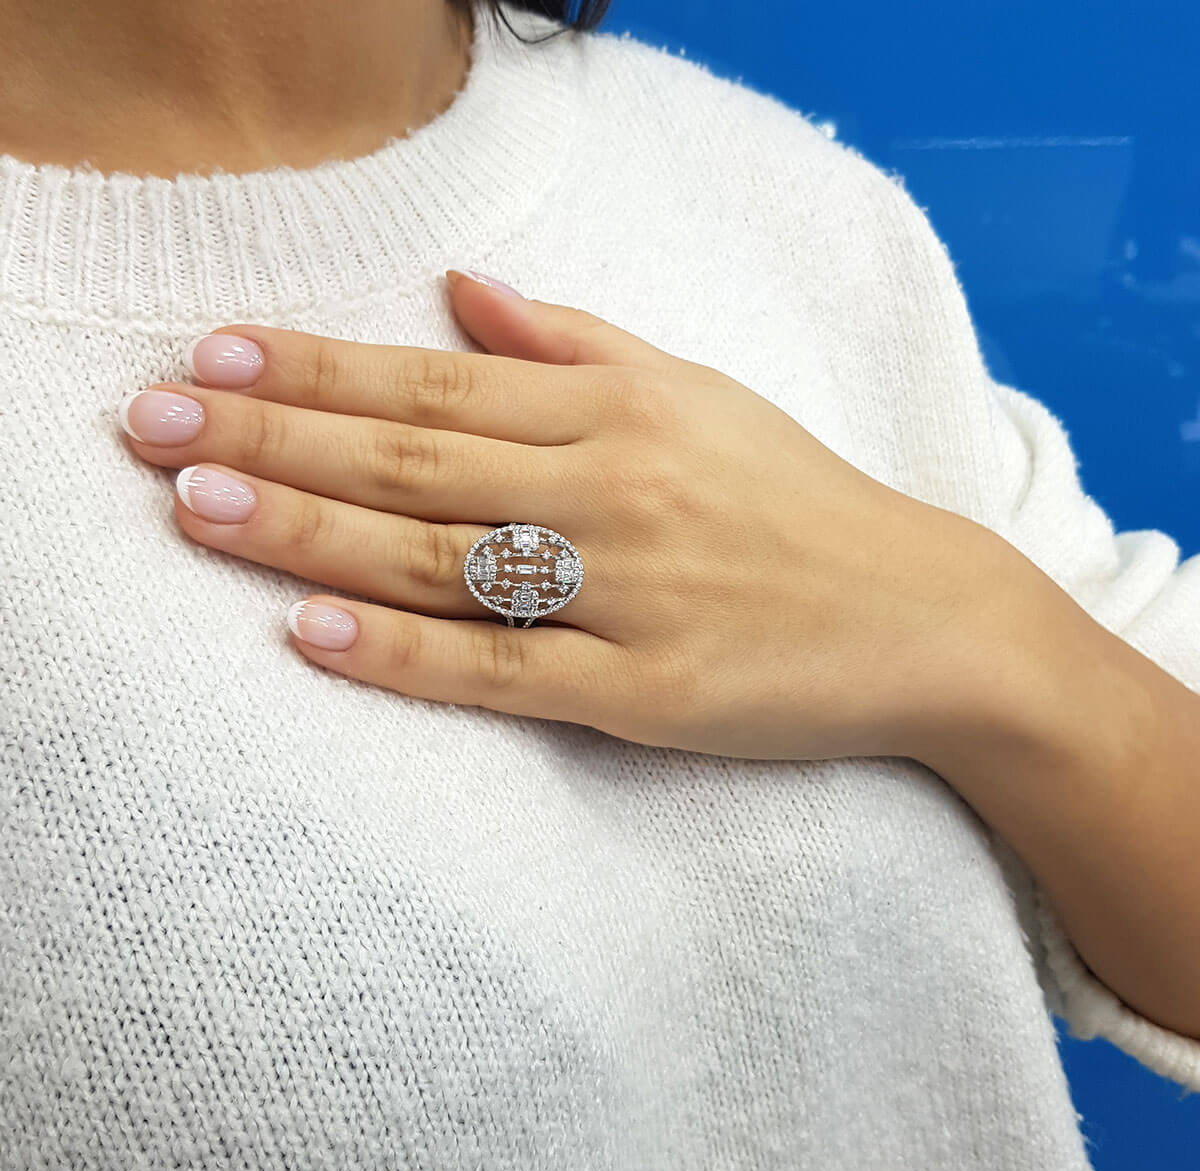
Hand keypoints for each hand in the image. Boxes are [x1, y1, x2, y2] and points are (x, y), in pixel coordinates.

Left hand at [118, 269, 1002, 760]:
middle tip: (153, 427)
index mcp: (622, 412)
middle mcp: (615, 491)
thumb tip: (464, 290)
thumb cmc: (799, 502)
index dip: (318, 370)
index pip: (438, 382)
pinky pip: (505, 671)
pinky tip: (313, 633)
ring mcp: (627, 596)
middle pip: (416, 461)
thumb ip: (577, 343)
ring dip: (309, 533)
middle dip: (275, 441)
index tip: (214, 357)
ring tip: (195, 511)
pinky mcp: (646, 693)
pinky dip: (407, 653)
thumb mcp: (699, 395)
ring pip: (442, 558)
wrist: (922, 615)